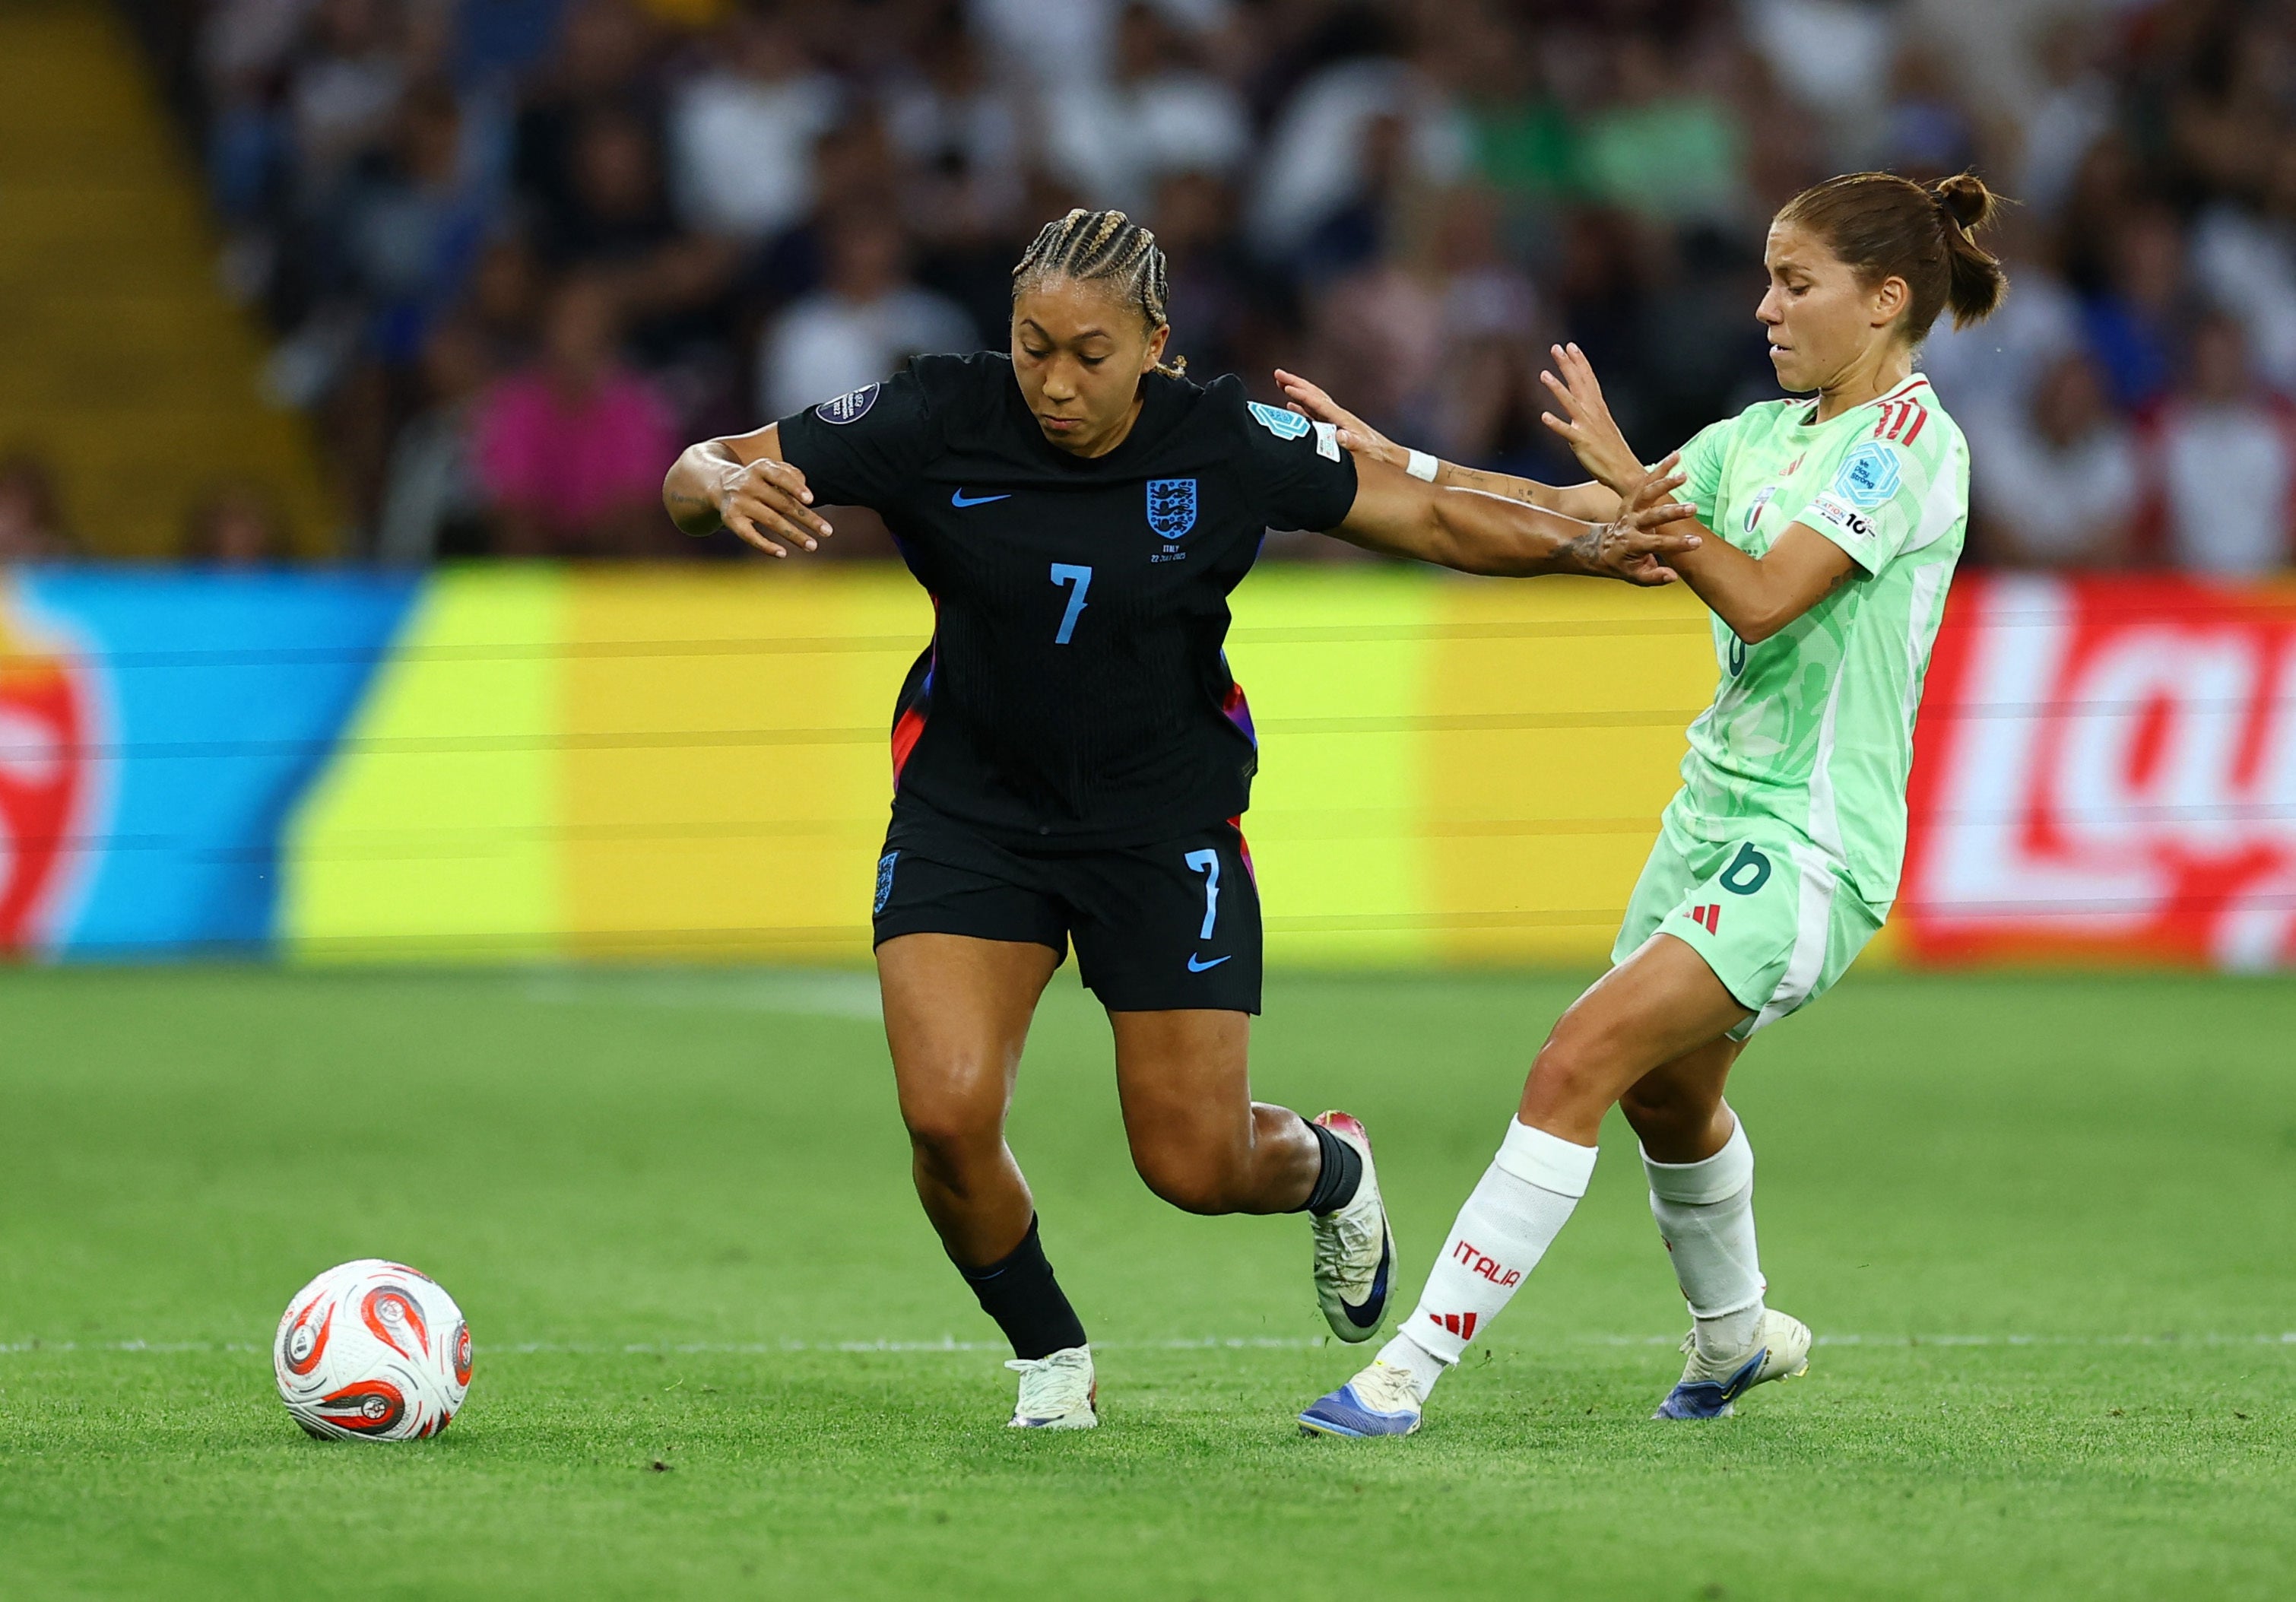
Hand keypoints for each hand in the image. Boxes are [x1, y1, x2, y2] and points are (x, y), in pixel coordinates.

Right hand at [715, 457, 832, 557]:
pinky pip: (750, 536)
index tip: (810, 500)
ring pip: (771, 520)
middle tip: (827, 531)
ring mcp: (739, 502)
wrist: (721, 485)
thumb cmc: (759, 480)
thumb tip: (806, 497)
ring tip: (813, 546)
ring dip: (794, 535)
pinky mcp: (731, 520)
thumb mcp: (772, 469)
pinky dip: (766, 546)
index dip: (795, 487)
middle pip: (782, 503)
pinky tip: (783, 554)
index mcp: (761, 468)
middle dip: (806, 518)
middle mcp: (748, 484)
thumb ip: (791, 475)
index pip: (780, 477)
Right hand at [1273, 368, 1402, 466]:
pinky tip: (1290, 405)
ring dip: (1296, 390)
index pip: (1318, 402)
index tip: (1286, 387)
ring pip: (1310, 399)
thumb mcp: (1364, 448)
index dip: (1302, 395)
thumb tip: (1340, 436)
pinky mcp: (1331, 425)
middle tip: (1277, 373)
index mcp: (1341, 417)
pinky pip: (1312, 412)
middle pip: (1312, 393)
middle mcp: (1335, 414)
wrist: (1385, 454)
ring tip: (1279, 382)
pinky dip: (1300, 406)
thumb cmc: (1375, 452)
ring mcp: (1333, 418)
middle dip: (1295, 382)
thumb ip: (1352, 441)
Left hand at [1539, 343, 1642, 494]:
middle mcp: (1593, 413)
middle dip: (1567, 365)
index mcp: (1598, 408)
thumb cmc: (1612, 451)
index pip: (1589, 379)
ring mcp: (1587, 427)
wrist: (1625, 472)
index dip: (1579, 362)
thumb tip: (1583, 403)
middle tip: (1556, 348)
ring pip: (1570, 403)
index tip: (1571, 346)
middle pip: (1579, 384)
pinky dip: (1556, 423)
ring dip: (1557, 388)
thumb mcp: (1602, 426)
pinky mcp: (1581, 442)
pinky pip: (1567, 432)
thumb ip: (1591, 412)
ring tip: (1544, 374)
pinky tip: (1544, 416)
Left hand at [1588, 455, 1702, 585]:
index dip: (1677, 545)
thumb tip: (1673, 575)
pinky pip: (1645, 480)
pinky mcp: (1631, 497)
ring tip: (1684, 475)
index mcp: (1632, 544)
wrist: (1601, 548)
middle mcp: (1630, 524)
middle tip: (1693, 508)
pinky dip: (1661, 468)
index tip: (1697, 543)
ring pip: (1646, 493)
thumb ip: (1654, 577)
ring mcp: (1630, 509)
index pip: (1656, 545)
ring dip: (1665, 483)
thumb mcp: (1635, 576)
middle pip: (1652, 516)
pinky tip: (1676, 456)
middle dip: (1672, 513)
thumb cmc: (1623, 564)